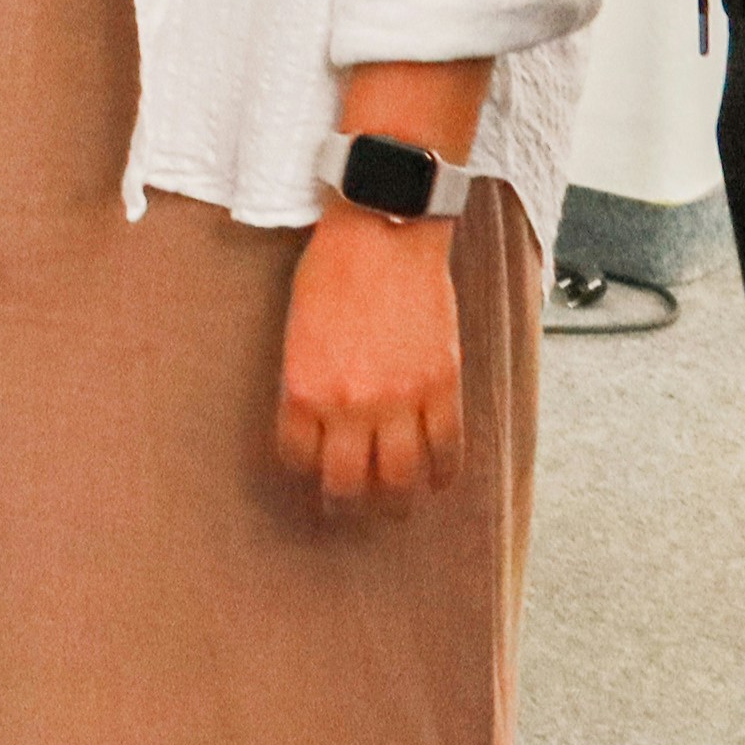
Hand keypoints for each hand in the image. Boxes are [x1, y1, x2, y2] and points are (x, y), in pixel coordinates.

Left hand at [278, 210, 465, 506]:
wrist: (383, 233)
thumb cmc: (331, 271)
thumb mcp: (297, 331)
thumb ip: (307, 382)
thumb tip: (316, 425)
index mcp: (303, 389)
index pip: (298, 458)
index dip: (303, 472)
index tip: (310, 477)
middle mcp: (349, 404)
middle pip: (348, 484)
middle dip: (346, 506)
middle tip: (348, 512)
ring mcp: (399, 399)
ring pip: (401, 479)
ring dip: (397, 503)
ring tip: (395, 508)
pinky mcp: (441, 387)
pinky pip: (447, 450)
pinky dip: (443, 473)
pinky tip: (437, 481)